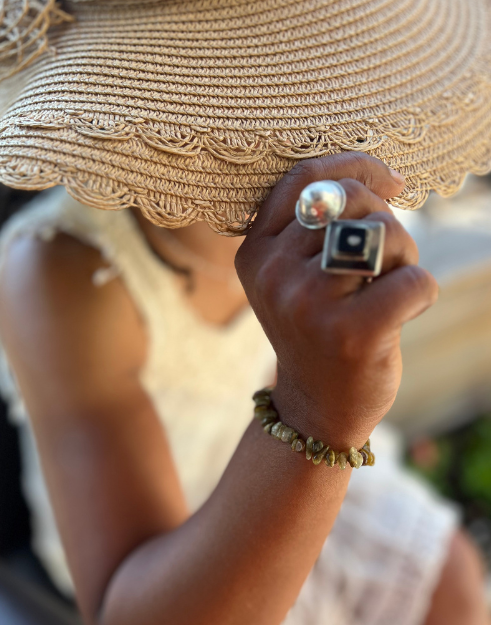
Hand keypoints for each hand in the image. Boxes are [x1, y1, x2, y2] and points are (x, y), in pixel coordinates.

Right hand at [235, 152, 437, 449]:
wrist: (317, 406)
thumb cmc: (318, 330)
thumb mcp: (294, 276)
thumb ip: (318, 226)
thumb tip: (384, 178)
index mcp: (255, 252)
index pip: (304, 179)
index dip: (356, 166)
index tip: (392, 180)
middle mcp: (273, 274)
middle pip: (352, 202)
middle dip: (385, 222)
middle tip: (384, 260)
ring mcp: (308, 304)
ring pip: (384, 235)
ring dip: (404, 256)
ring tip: (388, 287)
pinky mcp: (351, 334)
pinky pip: (414, 280)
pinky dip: (422, 292)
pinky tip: (401, 314)